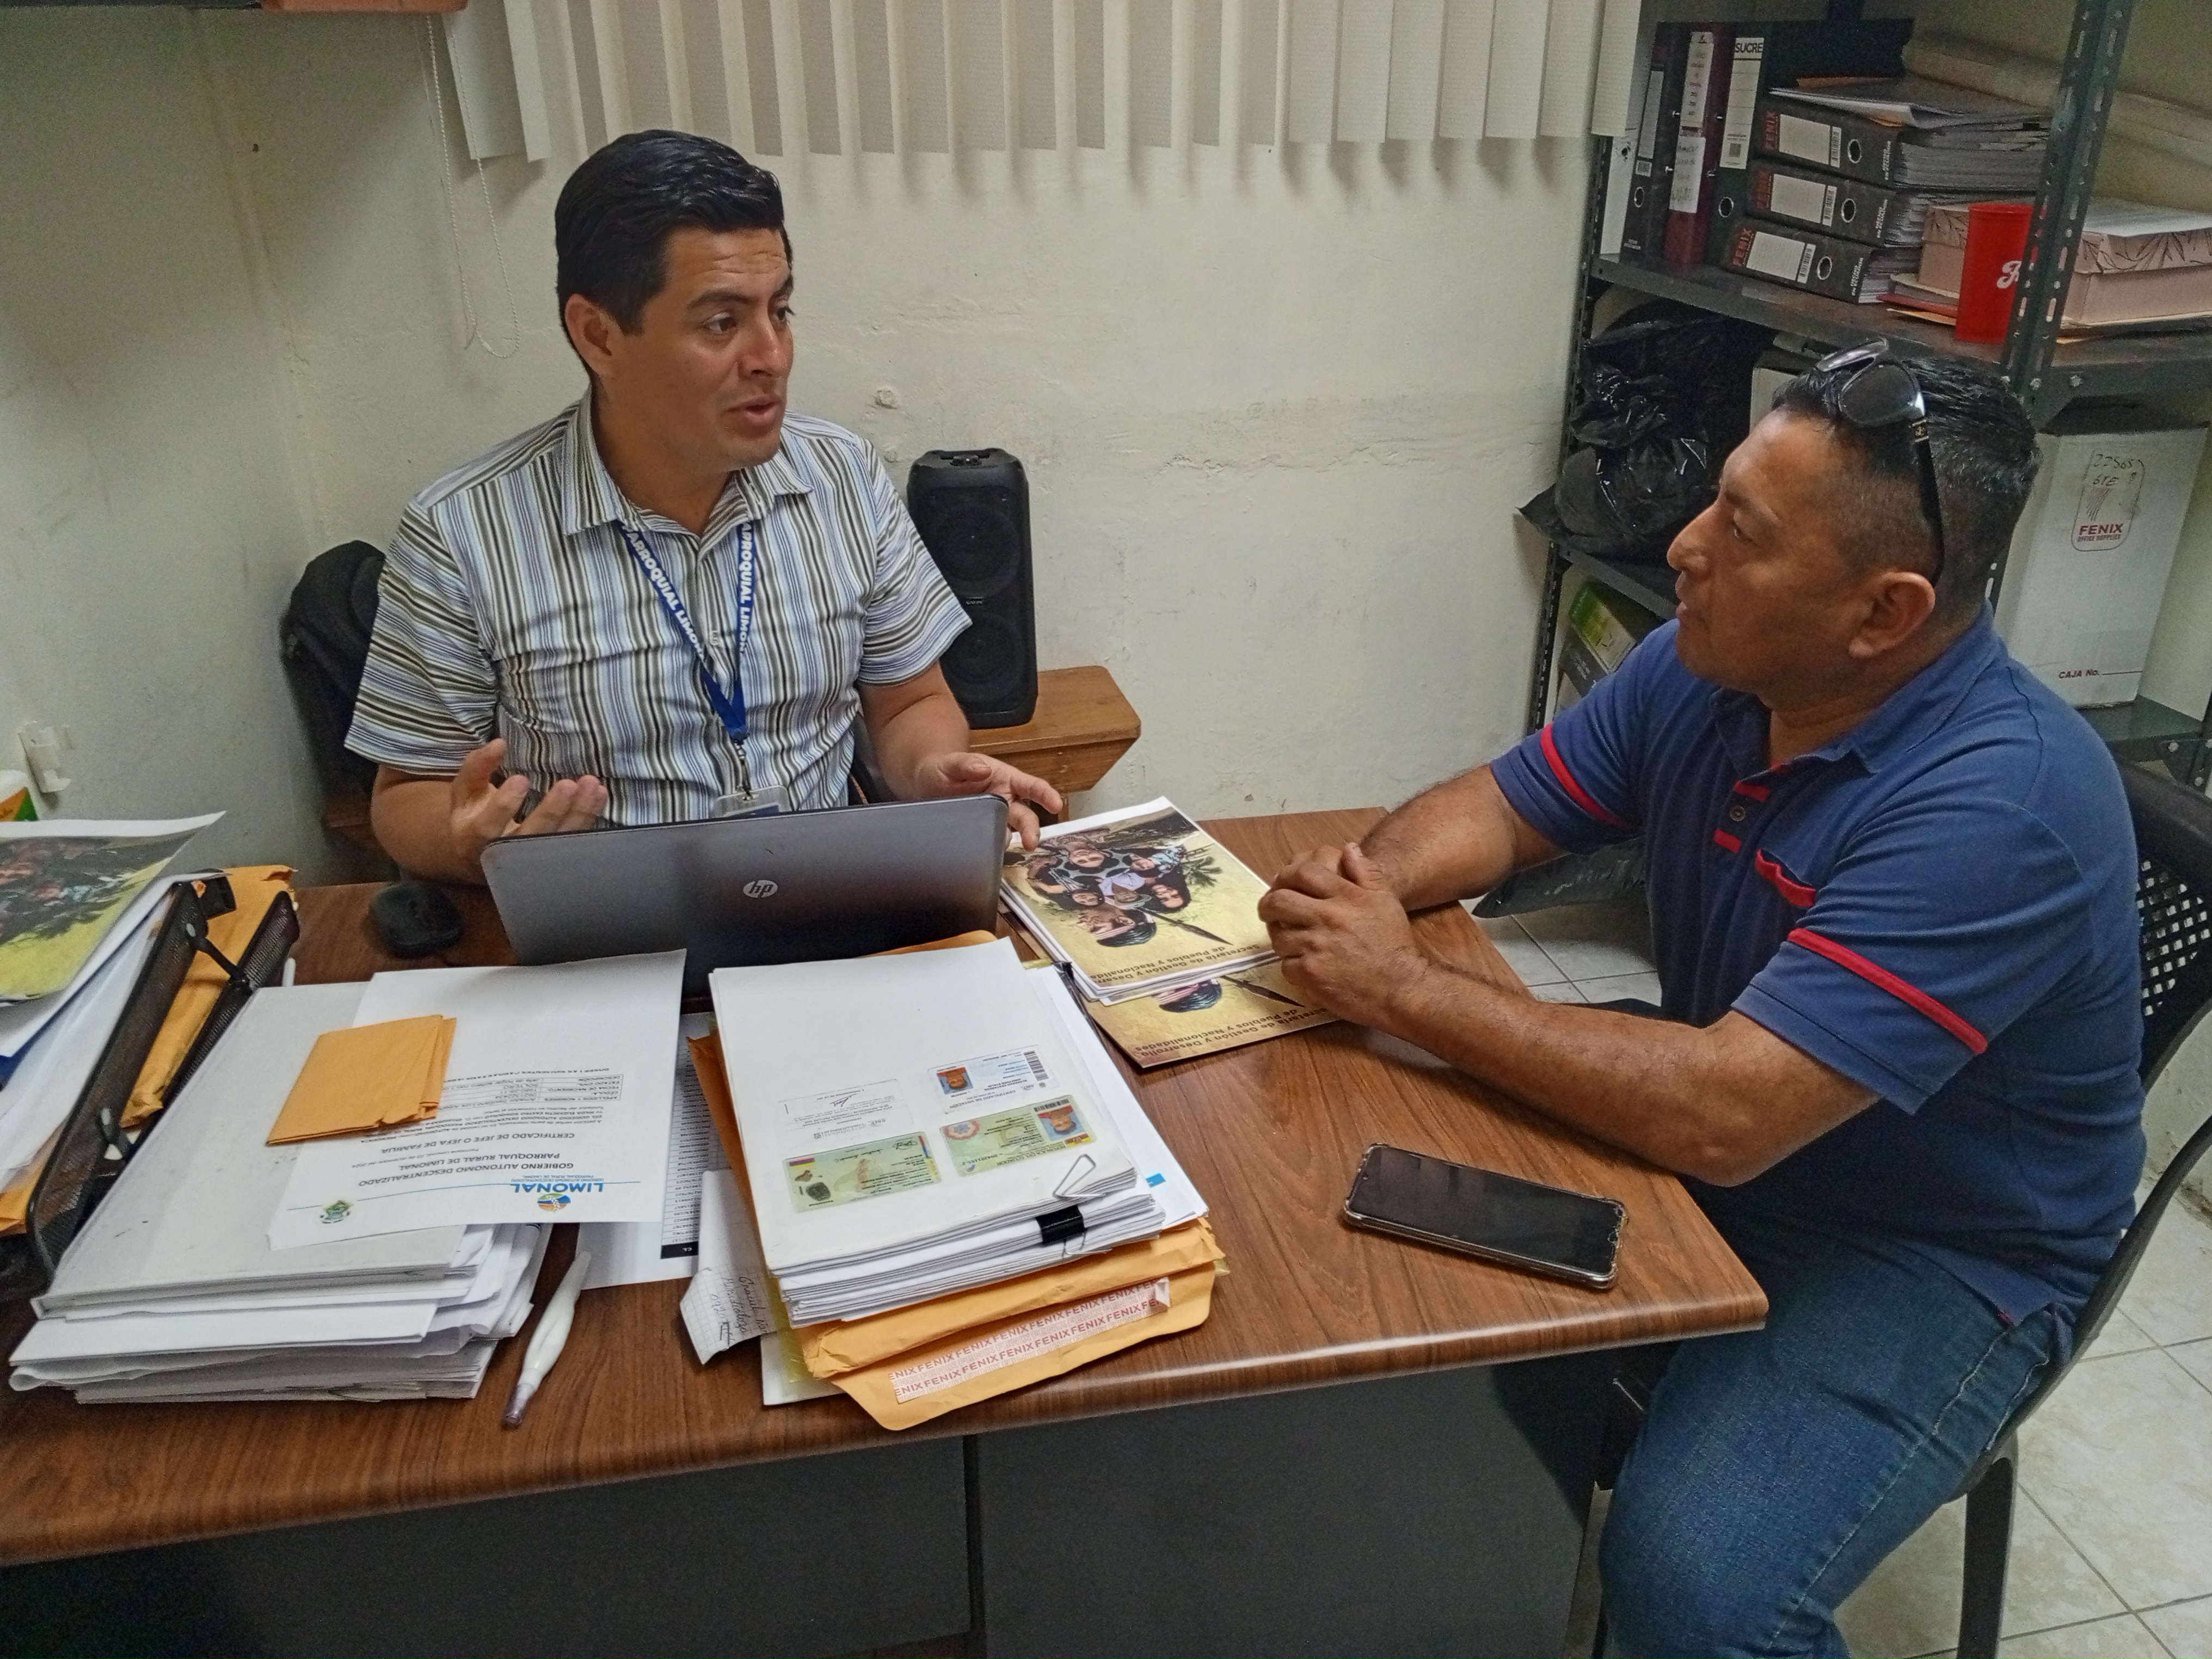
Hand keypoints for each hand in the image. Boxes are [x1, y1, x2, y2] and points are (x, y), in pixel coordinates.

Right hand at [448, 739, 607, 871]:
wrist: (481, 853)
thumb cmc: (472, 815)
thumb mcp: (465, 792)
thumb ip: (477, 768)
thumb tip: (498, 743)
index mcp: (472, 840)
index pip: (486, 828)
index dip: (503, 806)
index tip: (521, 779)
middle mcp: (502, 857)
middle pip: (528, 840)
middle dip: (550, 813)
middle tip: (567, 785)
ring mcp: (530, 863)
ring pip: (557, 843)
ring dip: (579, 815)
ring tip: (592, 786)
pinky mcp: (553, 862)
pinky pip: (574, 842)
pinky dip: (588, 819)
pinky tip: (599, 796)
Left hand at [910, 752, 1063, 849]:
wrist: (926, 784)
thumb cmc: (943, 768)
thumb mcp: (951, 762)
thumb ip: (965, 765)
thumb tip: (984, 770)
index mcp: (1004, 778)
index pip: (1031, 786)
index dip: (1045, 794)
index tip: (1056, 805)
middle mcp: (1005, 800)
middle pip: (1025, 816)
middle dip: (1031, 829)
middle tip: (1030, 843)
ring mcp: (995, 818)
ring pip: (1011, 832)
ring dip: (1010, 841)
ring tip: (1001, 849)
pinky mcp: (982, 832)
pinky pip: (992, 842)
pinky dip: (993, 850)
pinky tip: (988, 856)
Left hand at [1257, 843, 1433, 1030]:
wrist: (1400, 987)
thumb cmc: (1393, 943)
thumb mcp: (1386, 901)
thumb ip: (1367, 872)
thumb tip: (1348, 848)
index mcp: (1346, 896)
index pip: (1304, 873)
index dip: (1286, 876)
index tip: (1281, 884)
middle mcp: (1328, 917)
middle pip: (1280, 901)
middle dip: (1268, 905)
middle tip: (1268, 910)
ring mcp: (1317, 946)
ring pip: (1279, 935)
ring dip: (1280, 937)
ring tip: (1289, 941)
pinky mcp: (1311, 973)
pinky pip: (1285, 965)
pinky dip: (1292, 966)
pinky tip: (1304, 966)